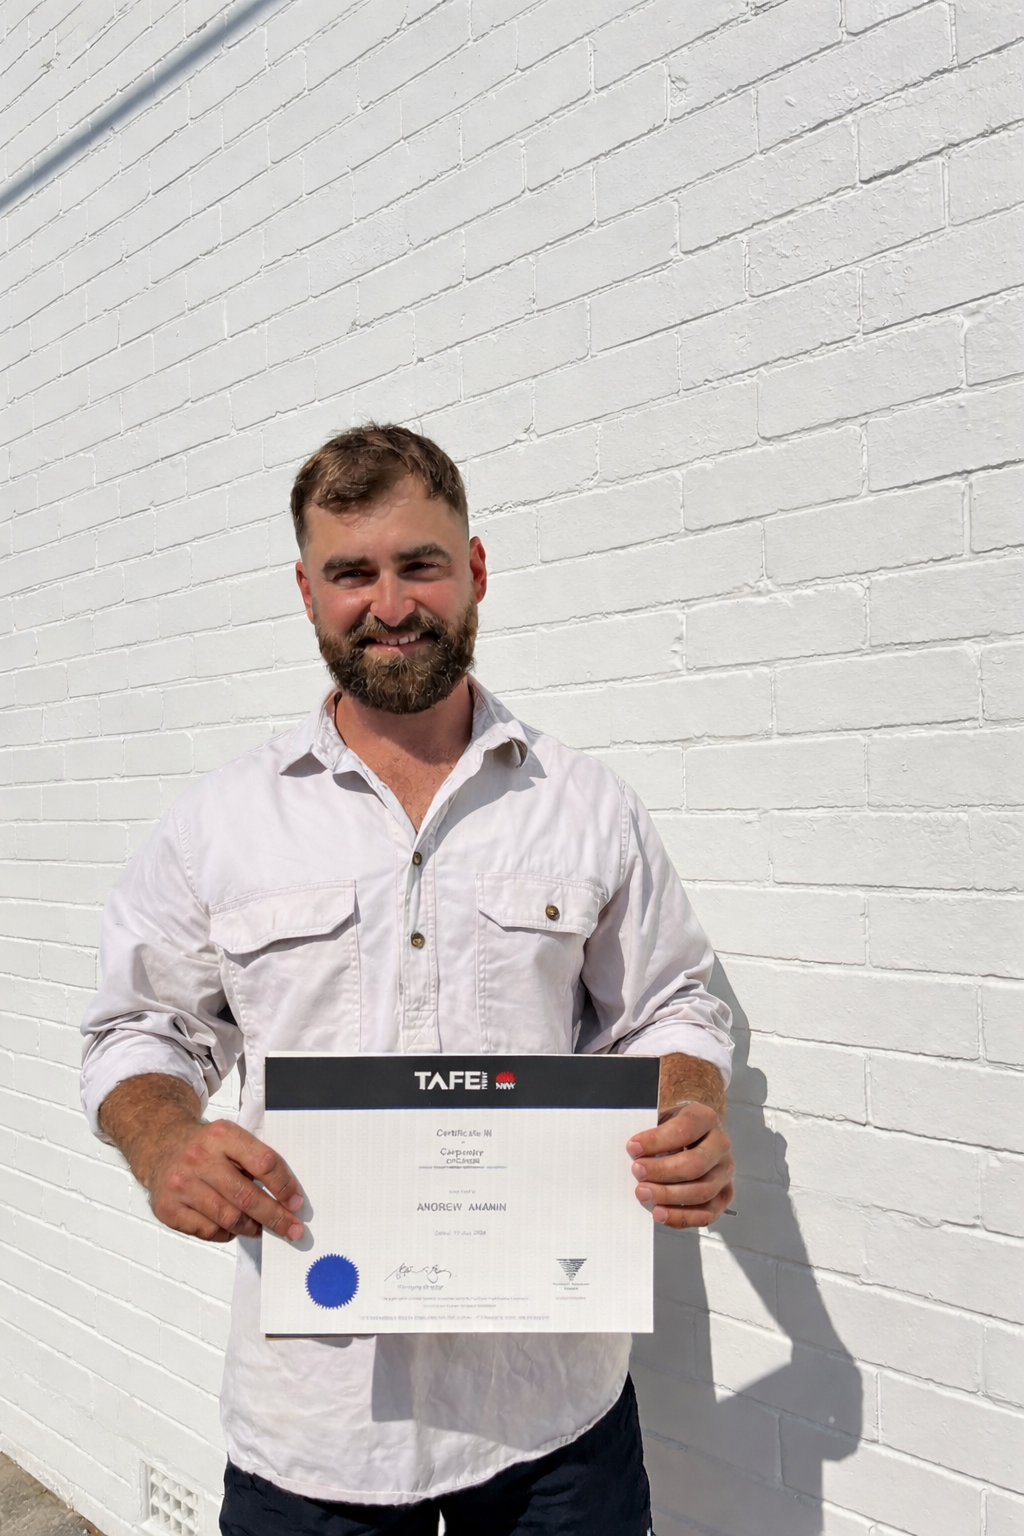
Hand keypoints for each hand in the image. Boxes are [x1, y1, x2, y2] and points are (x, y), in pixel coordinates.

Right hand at [148, 1117, 305, 1243]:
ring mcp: (181, 1185)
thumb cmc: (205, 1148)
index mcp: (222, 1135)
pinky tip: (230, 1226)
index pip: (263, 1162)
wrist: (161, 1147)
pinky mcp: (168, 1208)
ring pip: (228, 1218)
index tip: (296, 1202)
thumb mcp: (230, 1139)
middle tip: (293, 1229)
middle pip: (247, 1196)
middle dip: (275, 1216)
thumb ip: (255, 1161)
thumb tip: (286, 1198)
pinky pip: (208, 1231)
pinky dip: (225, 1233)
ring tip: (260, 1228)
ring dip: (251, 1227)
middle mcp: (199, 1158)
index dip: (284, 1185)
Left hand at [626, 1102, 733, 1228]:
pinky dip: (682, 1217)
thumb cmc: (674, 1127)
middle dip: (662, 1171)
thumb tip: (632, 1152)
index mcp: (705, 1118)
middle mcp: (720, 1145)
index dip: (656, 1141)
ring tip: (643, 1193)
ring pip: (702, 1191)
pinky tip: (660, 1213)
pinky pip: (707, 1213)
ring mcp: (725, 1172)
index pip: (684, 1130)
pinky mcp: (724, 1195)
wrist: (694, 1133)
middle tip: (637, 1172)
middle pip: (695, 1164)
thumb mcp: (662, 1118)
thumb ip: (650, 1131)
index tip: (633, 1148)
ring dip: (668, 1196)